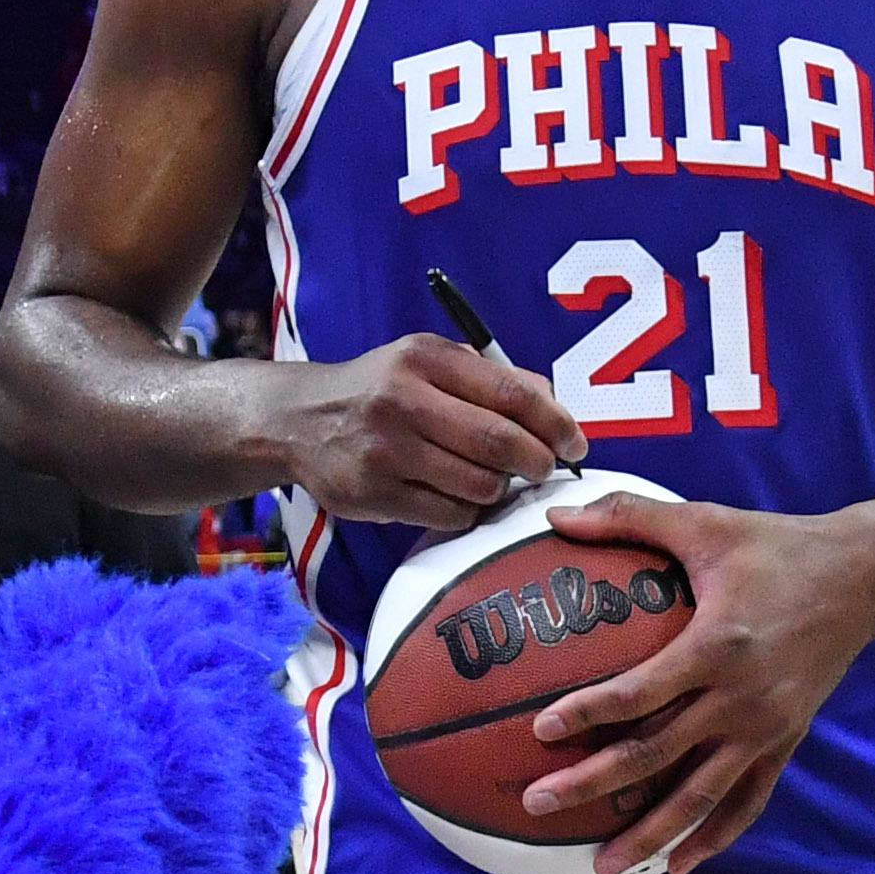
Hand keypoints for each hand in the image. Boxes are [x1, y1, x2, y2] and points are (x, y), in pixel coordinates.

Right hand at [282, 333, 587, 530]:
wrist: (299, 420)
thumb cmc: (382, 388)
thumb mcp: (429, 362)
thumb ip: (492, 378)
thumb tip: (555, 406)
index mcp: (425, 359)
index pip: (512, 394)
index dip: (555, 423)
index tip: (575, 443)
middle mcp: (403, 401)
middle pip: (500, 443)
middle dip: (538, 462)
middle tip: (545, 468)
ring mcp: (385, 451)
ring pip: (479, 485)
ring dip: (500, 489)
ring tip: (493, 479)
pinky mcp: (373, 494)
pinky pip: (449, 515)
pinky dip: (468, 510)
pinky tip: (457, 495)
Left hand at [519, 493, 874, 873]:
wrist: (864, 577)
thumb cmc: (777, 546)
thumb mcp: (706, 522)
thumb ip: (630, 516)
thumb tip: (555, 512)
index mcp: (718, 644)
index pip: (641, 692)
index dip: (588, 713)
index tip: (539, 731)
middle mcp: (742, 698)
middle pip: (657, 755)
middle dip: (593, 784)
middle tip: (538, 803)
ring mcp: (766, 728)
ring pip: (699, 796)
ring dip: (648, 834)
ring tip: (598, 866)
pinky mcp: (785, 742)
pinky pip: (748, 803)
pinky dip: (714, 839)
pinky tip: (677, 868)